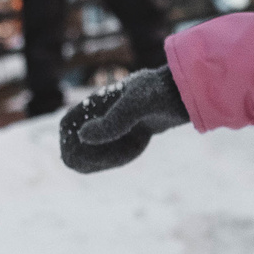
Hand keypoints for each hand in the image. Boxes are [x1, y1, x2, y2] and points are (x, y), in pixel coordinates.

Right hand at [59, 66, 189, 173]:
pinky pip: (117, 148)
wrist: (186, 91)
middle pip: (81, 141)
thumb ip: (111, 123)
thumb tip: (82, 137)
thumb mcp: (136, 106)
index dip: (67, 142)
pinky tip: (132, 151)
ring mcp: (118, 122)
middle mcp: (105, 112)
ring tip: (122, 154)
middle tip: (100, 163)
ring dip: (103, 158)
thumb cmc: (159, 92)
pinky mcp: (132, 129)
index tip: (75, 156)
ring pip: (98, 148)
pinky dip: (119, 155)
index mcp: (99, 102)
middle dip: (87, 156)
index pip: (69, 124)